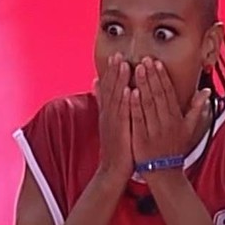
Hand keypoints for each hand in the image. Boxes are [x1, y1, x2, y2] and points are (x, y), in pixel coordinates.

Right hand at [93, 53, 132, 184]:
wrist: (113, 171)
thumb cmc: (116, 148)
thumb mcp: (109, 124)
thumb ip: (104, 104)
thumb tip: (96, 85)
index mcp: (108, 113)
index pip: (109, 89)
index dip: (111, 72)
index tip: (116, 56)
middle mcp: (108, 115)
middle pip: (111, 89)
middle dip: (114, 71)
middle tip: (118, 53)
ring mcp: (113, 123)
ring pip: (116, 98)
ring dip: (119, 81)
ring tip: (123, 65)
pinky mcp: (120, 132)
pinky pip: (122, 114)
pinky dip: (125, 101)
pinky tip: (128, 90)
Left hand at [130, 57, 210, 168]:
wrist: (164, 172)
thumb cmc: (175, 148)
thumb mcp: (189, 129)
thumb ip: (197, 108)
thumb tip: (206, 90)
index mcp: (176, 117)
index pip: (169, 93)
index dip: (162, 77)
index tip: (156, 62)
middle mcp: (166, 121)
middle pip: (158, 94)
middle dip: (151, 76)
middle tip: (144, 59)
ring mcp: (154, 129)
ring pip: (148, 103)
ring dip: (143, 85)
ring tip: (137, 68)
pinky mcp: (141, 138)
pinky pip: (139, 119)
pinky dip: (135, 105)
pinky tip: (130, 92)